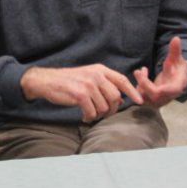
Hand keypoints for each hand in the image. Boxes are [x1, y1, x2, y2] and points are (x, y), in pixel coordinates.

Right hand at [21, 65, 143, 122]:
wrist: (47, 81)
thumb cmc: (68, 81)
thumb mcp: (88, 76)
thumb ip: (104, 84)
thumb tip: (120, 99)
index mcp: (100, 70)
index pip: (122, 80)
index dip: (132, 92)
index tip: (139, 101)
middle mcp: (96, 75)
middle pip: (115, 97)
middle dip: (111, 110)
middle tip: (102, 114)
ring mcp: (89, 84)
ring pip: (104, 107)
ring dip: (98, 115)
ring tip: (90, 114)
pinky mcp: (80, 94)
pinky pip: (92, 112)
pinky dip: (89, 118)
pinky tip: (83, 116)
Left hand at [133, 37, 186, 107]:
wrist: (180, 79)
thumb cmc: (178, 68)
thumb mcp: (177, 58)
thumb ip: (175, 50)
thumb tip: (176, 38)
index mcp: (174, 89)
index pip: (161, 91)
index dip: (149, 83)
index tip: (143, 69)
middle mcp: (167, 97)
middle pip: (151, 96)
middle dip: (143, 83)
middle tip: (137, 70)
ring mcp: (160, 101)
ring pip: (145, 98)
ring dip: (140, 85)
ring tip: (140, 71)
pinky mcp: (153, 101)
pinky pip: (143, 98)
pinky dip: (140, 88)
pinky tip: (142, 76)